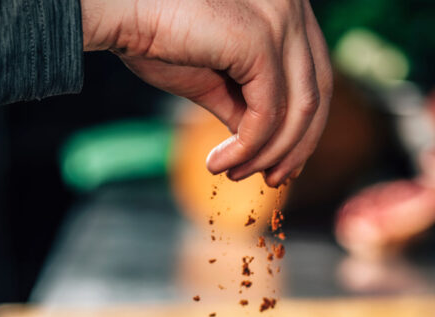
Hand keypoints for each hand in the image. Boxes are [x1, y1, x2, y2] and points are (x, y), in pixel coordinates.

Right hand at [81, 0, 332, 186]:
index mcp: (288, 10)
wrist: (116, 12)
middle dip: (297, 147)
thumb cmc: (157, 38)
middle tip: (272, 180)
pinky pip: (269, 113)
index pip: (316, 77)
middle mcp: (293, 5)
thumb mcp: (216, 81)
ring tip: (236, 174)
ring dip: (269, 153)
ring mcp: (281, 19)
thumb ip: (247, 106)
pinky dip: (249, 148)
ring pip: (299, 109)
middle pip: (318, 93)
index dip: (306, 129)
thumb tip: (265, 144)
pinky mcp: (260, 40)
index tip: (282, 165)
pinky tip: (219, 164)